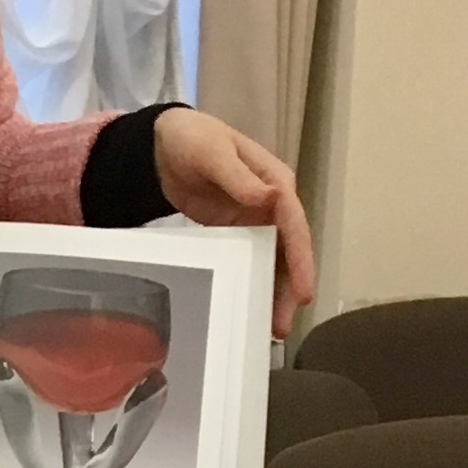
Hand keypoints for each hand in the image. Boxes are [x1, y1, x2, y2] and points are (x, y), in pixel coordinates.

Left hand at [149, 107, 316, 334]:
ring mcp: (254, 220)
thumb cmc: (193, 139)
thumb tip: (270, 198)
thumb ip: (239, 178)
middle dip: (289, 287)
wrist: (164, 143)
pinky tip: (250, 308)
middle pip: (287, 250)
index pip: (293, 224)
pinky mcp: (235, 232)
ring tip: (270, 328)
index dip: (299, 259)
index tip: (302, 291)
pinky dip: (252, 282)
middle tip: (283, 325)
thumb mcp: (214, 153)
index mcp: (275, 182)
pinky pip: (249, 261)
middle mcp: (272, 204)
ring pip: (271, 260)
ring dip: (273, 291)